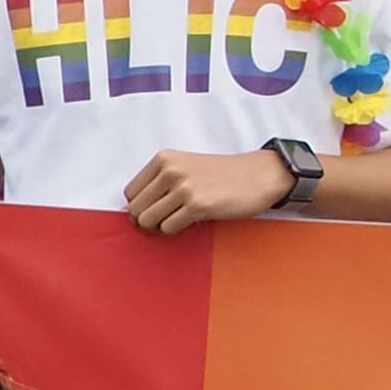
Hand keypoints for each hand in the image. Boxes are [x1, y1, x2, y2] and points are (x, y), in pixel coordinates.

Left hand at [122, 146, 295, 235]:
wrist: (259, 175)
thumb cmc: (224, 175)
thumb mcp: (187, 167)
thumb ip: (160, 182)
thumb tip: (135, 214)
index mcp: (165, 159)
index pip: (130, 192)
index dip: (140, 206)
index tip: (155, 211)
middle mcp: (171, 170)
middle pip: (136, 209)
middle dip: (147, 221)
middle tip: (165, 221)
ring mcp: (184, 187)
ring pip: (148, 220)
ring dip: (160, 227)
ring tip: (178, 220)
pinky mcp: (197, 205)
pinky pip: (168, 228)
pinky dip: (176, 230)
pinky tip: (191, 221)